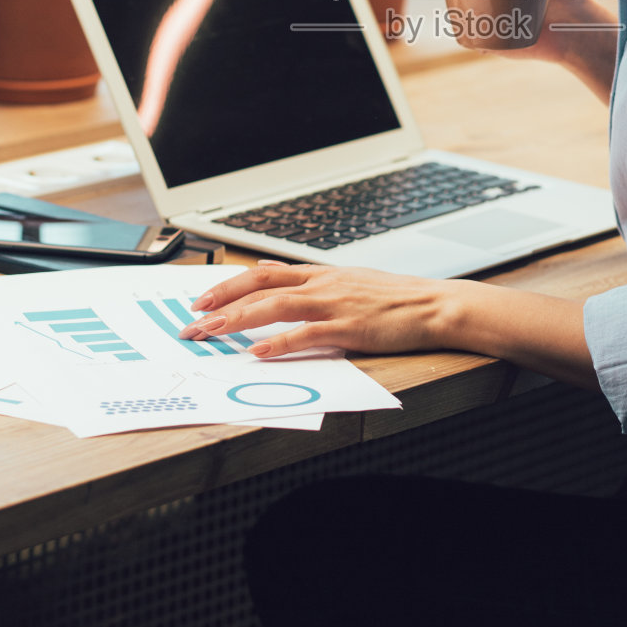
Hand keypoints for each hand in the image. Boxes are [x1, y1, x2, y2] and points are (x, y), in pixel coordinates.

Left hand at [179, 261, 448, 358]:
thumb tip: (271, 274)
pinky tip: (257, 353)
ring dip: (237, 321)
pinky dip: (278, 343)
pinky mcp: (350, 328)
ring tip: (209, 334)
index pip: (264, 273)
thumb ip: (310, 281)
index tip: (201, 299)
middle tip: (192, 321)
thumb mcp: (349, 281)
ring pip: (275, 306)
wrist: (434, 305)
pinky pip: (306, 335)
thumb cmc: (396, 299)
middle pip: (260, 287)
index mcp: (321, 274)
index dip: (229, 285)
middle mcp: (323, 284)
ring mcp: (335, 304)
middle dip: (220, 303)